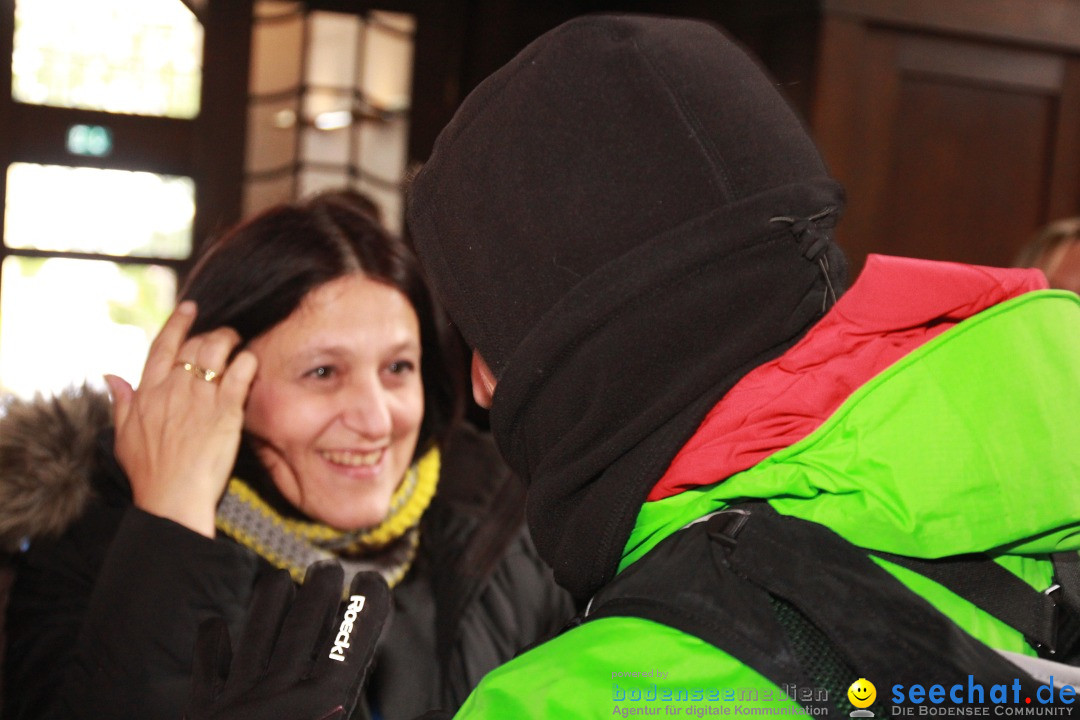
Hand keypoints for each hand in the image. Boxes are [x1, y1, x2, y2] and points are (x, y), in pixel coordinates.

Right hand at [104, 301, 257, 536]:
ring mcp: (201, 397)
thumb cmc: (148, 473)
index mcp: (148, 392)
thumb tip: (111, 376)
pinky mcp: (227, 410)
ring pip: (218, 351)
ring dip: (230, 340)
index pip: (163, 345)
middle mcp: (174, 388)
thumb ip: (121, 402)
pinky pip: (241, 373)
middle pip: (195, 345)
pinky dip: (247, 360)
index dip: (178, 323)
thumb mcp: (123, 435)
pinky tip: (251, 360)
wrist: (172, 497)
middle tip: (222, 336)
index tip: (189, 308)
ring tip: (238, 343)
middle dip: (210, 334)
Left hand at [184, 563, 389, 719]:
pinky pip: (207, 670)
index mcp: (327, 700)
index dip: (366, 604)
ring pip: (256, 632)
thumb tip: (441, 714)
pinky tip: (216, 626)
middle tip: (328, 568)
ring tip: (279, 580)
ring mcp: (240, 700)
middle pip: (304, 622)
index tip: (372, 581)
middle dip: (319, 590)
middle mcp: (283, 690)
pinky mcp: (205, 714)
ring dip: (268, 602)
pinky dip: (212, 644)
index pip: (354, 636)